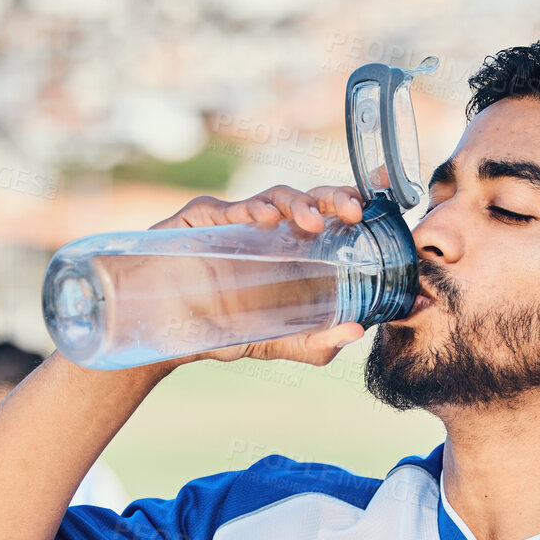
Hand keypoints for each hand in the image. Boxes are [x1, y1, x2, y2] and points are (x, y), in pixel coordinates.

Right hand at [148, 184, 368, 367]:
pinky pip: (228, 208)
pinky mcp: (201, 220)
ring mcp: (235, 222)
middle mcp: (267, 231)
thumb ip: (315, 342)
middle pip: (308, 199)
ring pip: (274, 197)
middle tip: (352, 211)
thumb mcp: (275, 342)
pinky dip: (250, 210)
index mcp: (290, 251)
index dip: (350, 207)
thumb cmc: (217, 329)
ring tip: (311, 222)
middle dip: (332, 197)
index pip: (328, 218)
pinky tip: (266, 220)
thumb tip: (357, 331)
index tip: (375, 211)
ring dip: (297, 204)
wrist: (164, 333)